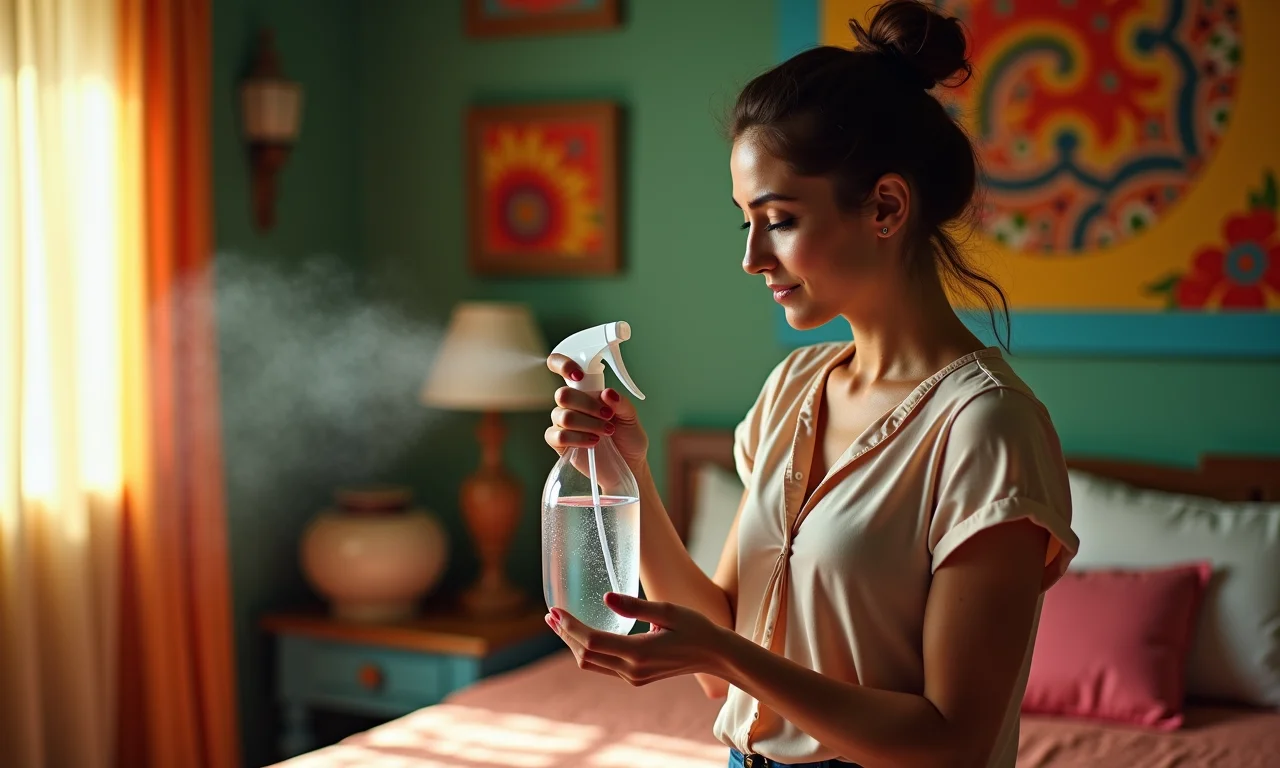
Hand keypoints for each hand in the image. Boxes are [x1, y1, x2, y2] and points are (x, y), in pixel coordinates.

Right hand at [544, 353, 648, 471]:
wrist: (630, 465)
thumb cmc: (629, 438)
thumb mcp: (632, 417)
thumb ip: (621, 403)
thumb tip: (607, 393)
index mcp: (586, 391)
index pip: (562, 368)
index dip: (562, 364)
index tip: (577, 375)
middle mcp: (572, 405)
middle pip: (563, 394)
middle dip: (588, 405)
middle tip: (607, 415)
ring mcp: (563, 424)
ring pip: (563, 416)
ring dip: (588, 423)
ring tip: (606, 432)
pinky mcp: (559, 444)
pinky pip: (557, 436)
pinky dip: (577, 438)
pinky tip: (593, 442)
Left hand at [545, 593, 727, 686]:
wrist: (715, 655)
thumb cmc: (695, 628)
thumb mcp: (668, 610)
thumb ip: (634, 605)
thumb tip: (605, 597)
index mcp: (638, 653)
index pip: (592, 641)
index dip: (570, 626)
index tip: (555, 610)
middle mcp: (632, 670)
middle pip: (586, 655)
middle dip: (565, 634)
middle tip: (550, 614)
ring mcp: (633, 677)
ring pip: (591, 663)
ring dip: (573, 643)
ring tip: (559, 623)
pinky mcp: (636, 677)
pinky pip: (603, 665)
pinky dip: (587, 650)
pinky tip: (582, 635)